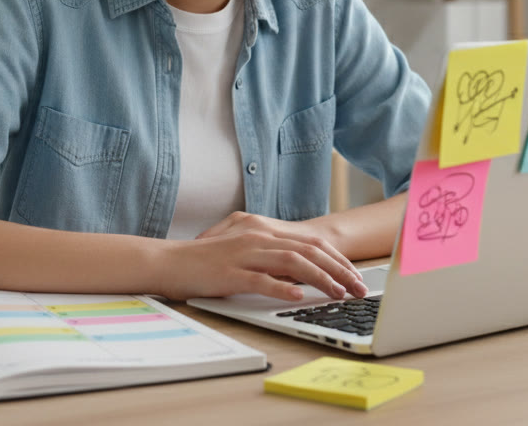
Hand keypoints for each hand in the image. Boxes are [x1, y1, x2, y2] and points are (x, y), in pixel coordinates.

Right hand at [154, 213, 366, 301]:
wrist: (169, 261)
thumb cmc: (205, 261)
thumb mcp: (243, 250)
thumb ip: (270, 256)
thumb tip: (301, 273)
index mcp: (262, 230)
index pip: (309, 242)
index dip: (336, 258)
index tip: (354, 275)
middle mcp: (257, 237)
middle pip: (308, 251)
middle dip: (339, 270)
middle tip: (358, 288)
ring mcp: (244, 254)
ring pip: (293, 263)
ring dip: (321, 279)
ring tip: (339, 294)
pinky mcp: (231, 273)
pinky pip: (262, 279)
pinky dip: (283, 288)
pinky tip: (299, 297)